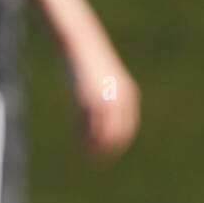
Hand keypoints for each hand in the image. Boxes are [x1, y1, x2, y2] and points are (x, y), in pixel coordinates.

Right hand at [68, 43, 139, 158]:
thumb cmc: (88, 62)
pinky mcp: (89, 99)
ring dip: (93, 148)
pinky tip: (76, 144)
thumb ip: (104, 96)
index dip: (117, 143)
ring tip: (83, 156)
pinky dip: (83, 138)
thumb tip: (99, 113)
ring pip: (103, 135)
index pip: (128, 128)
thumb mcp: (101, 81)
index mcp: (128, 95)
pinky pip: (88, 125)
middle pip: (118, 135)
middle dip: (106, 150)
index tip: (105, 153)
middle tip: (93, 160)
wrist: (80, 42)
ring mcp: (106, 100)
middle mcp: (121, 100)